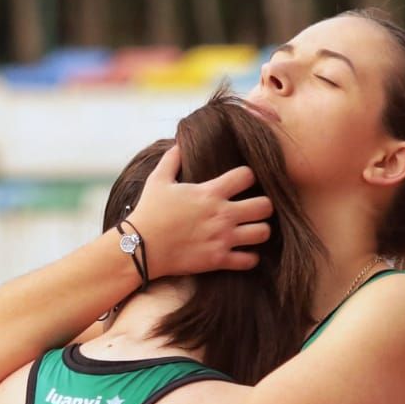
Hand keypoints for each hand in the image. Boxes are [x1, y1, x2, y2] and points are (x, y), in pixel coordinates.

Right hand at [129, 146, 272, 279]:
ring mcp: (222, 238)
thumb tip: (179, 143)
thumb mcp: (157, 181)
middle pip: (265, 205)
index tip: (241, 183)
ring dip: (260, 230)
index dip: (248, 177)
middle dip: (263, 205)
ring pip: (263, 232)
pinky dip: (250, 257)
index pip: (248, 176)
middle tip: (253, 208)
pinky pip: (250, 260)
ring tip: (251, 230)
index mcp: (210, 193)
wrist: (139, 247)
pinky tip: (242, 253)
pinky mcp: (218, 260)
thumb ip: (172, 160)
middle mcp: (221, 214)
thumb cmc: (148, 212)